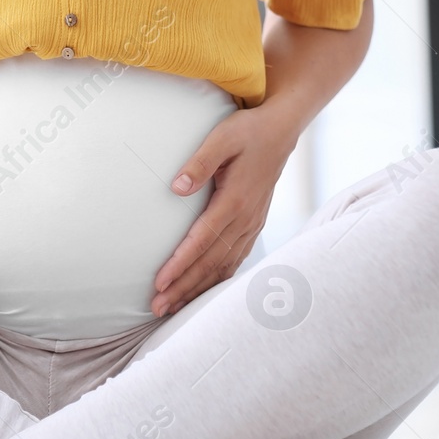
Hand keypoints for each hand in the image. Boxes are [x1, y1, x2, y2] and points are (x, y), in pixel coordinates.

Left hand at [150, 106, 300, 316]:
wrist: (281, 132)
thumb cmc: (248, 133)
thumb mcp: (222, 138)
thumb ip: (199, 163)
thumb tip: (177, 188)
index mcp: (235, 201)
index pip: (202, 240)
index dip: (180, 264)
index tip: (160, 283)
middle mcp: (246, 220)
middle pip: (210, 263)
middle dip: (183, 287)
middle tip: (157, 307)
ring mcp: (252, 225)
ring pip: (223, 267)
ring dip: (197, 289)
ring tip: (172, 307)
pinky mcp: (254, 226)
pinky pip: (235, 260)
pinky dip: (218, 280)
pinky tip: (203, 292)